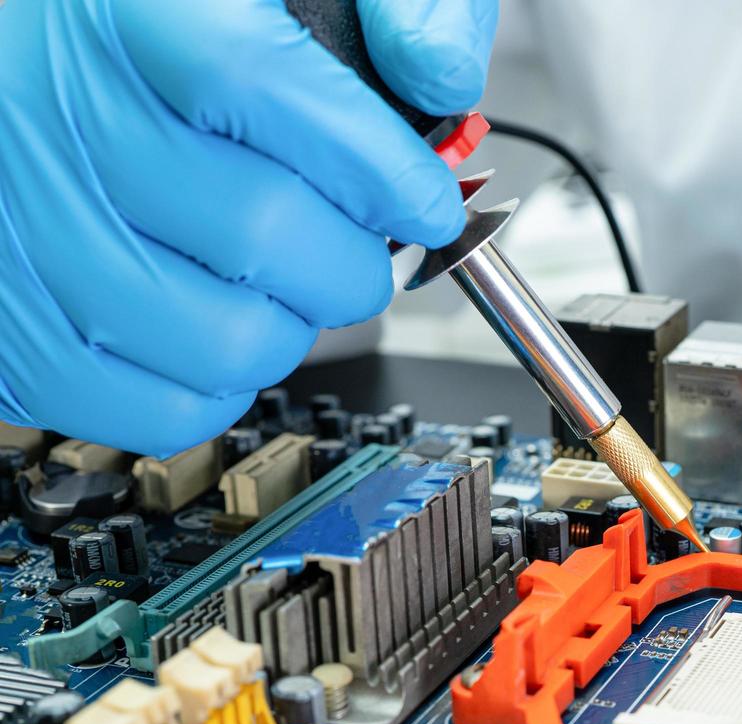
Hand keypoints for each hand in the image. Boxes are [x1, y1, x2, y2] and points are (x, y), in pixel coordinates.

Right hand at [0, 0, 495, 454]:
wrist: (23, 57)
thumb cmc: (149, 28)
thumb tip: (440, 74)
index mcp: (125, 10)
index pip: (263, 83)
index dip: (377, 161)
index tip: (427, 199)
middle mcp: (50, 120)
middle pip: (260, 231)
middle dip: (355, 259)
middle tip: (362, 248)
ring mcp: (22, 234)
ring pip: (222, 339)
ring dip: (297, 327)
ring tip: (292, 284)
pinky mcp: (15, 331)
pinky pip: (158, 408)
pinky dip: (227, 386)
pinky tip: (229, 324)